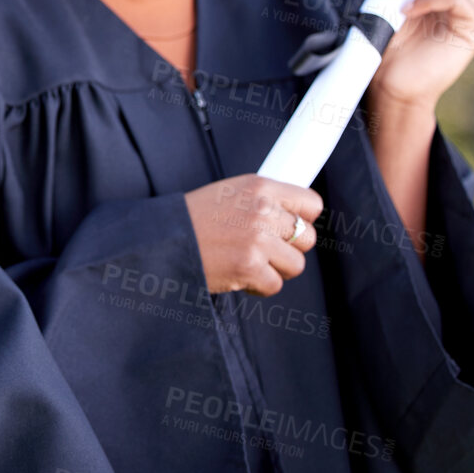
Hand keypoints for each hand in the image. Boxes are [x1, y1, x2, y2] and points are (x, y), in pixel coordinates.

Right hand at [184, 175, 323, 295]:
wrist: (162, 237)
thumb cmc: (193, 218)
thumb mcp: (229, 193)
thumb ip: (262, 201)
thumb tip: (292, 217)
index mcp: (259, 187)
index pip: (311, 203)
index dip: (304, 218)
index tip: (292, 227)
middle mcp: (262, 211)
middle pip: (307, 237)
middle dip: (289, 248)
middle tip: (266, 249)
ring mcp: (258, 240)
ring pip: (295, 265)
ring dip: (276, 269)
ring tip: (251, 262)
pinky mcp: (249, 266)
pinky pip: (275, 285)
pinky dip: (258, 286)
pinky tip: (240, 275)